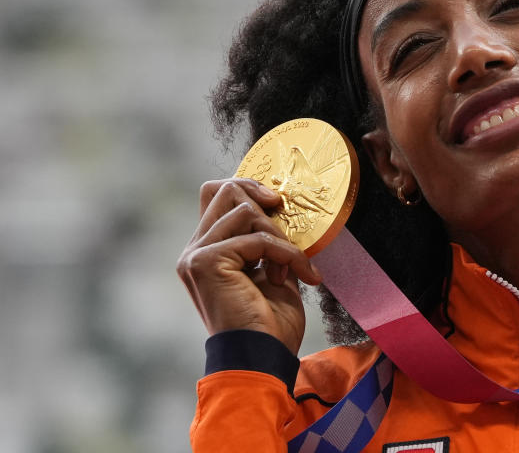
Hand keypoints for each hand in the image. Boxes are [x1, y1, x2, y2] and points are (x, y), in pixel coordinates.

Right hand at [176, 178, 322, 355]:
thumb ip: (266, 240)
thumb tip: (276, 205)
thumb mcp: (271, 270)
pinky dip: (285, 253)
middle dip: (264, 203)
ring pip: (244, 210)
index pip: (218, 196)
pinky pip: (255, 237)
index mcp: (206, 252)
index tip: (278, 205)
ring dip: (279, 236)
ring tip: (290, 267)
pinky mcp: (206, 262)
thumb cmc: (270, 324)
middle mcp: (194, 251)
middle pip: (224, 190)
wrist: (263, 358)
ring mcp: (196, 256)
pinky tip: (295, 276)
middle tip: (286, 230)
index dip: (250, 189)